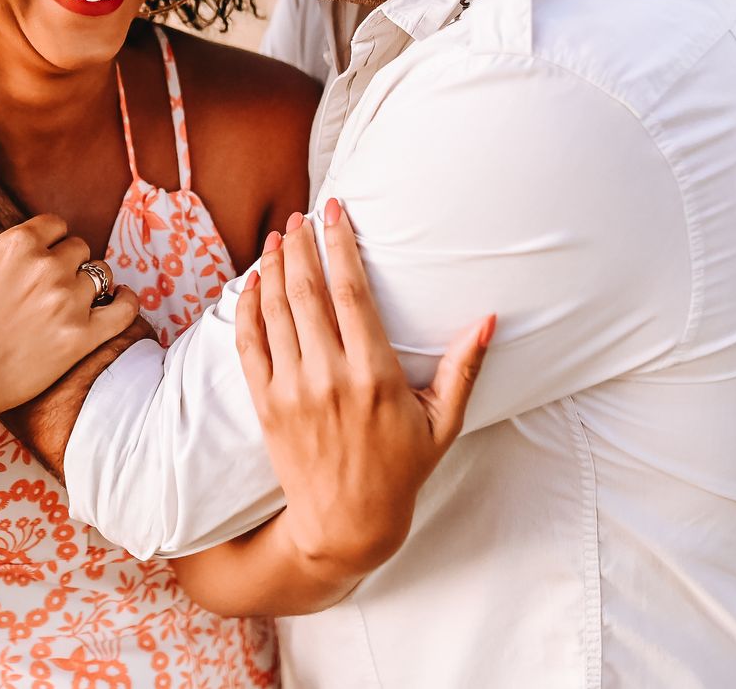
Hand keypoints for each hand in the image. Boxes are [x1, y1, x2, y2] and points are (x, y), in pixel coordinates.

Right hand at [0, 144, 138, 436]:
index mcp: (17, 243)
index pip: (55, 225)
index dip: (45, 241)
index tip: (33, 261)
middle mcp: (47, 268)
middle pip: (79, 247)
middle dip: (65, 261)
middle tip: (44, 287)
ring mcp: (68, 304)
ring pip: (99, 274)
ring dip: (88, 283)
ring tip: (69, 301)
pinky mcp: (81, 339)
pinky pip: (124, 309)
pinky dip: (124, 303)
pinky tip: (114, 304)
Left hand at [235, 200, 493, 575]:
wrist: (346, 524)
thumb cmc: (402, 470)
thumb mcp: (443, 422)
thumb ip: (462, 367)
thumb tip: (488, 318)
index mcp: (374, 374)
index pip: (350, 291)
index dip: (340, 245)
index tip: (334, 212)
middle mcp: (328, 377)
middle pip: (306, 291)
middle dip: (300, 246)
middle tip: (301, 217)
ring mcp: (291, 391)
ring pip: (274, 311)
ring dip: (272, 268)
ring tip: (277, 238)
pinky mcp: (266, 404)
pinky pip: (248, 343)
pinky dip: (247, 307)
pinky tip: (252, 282)